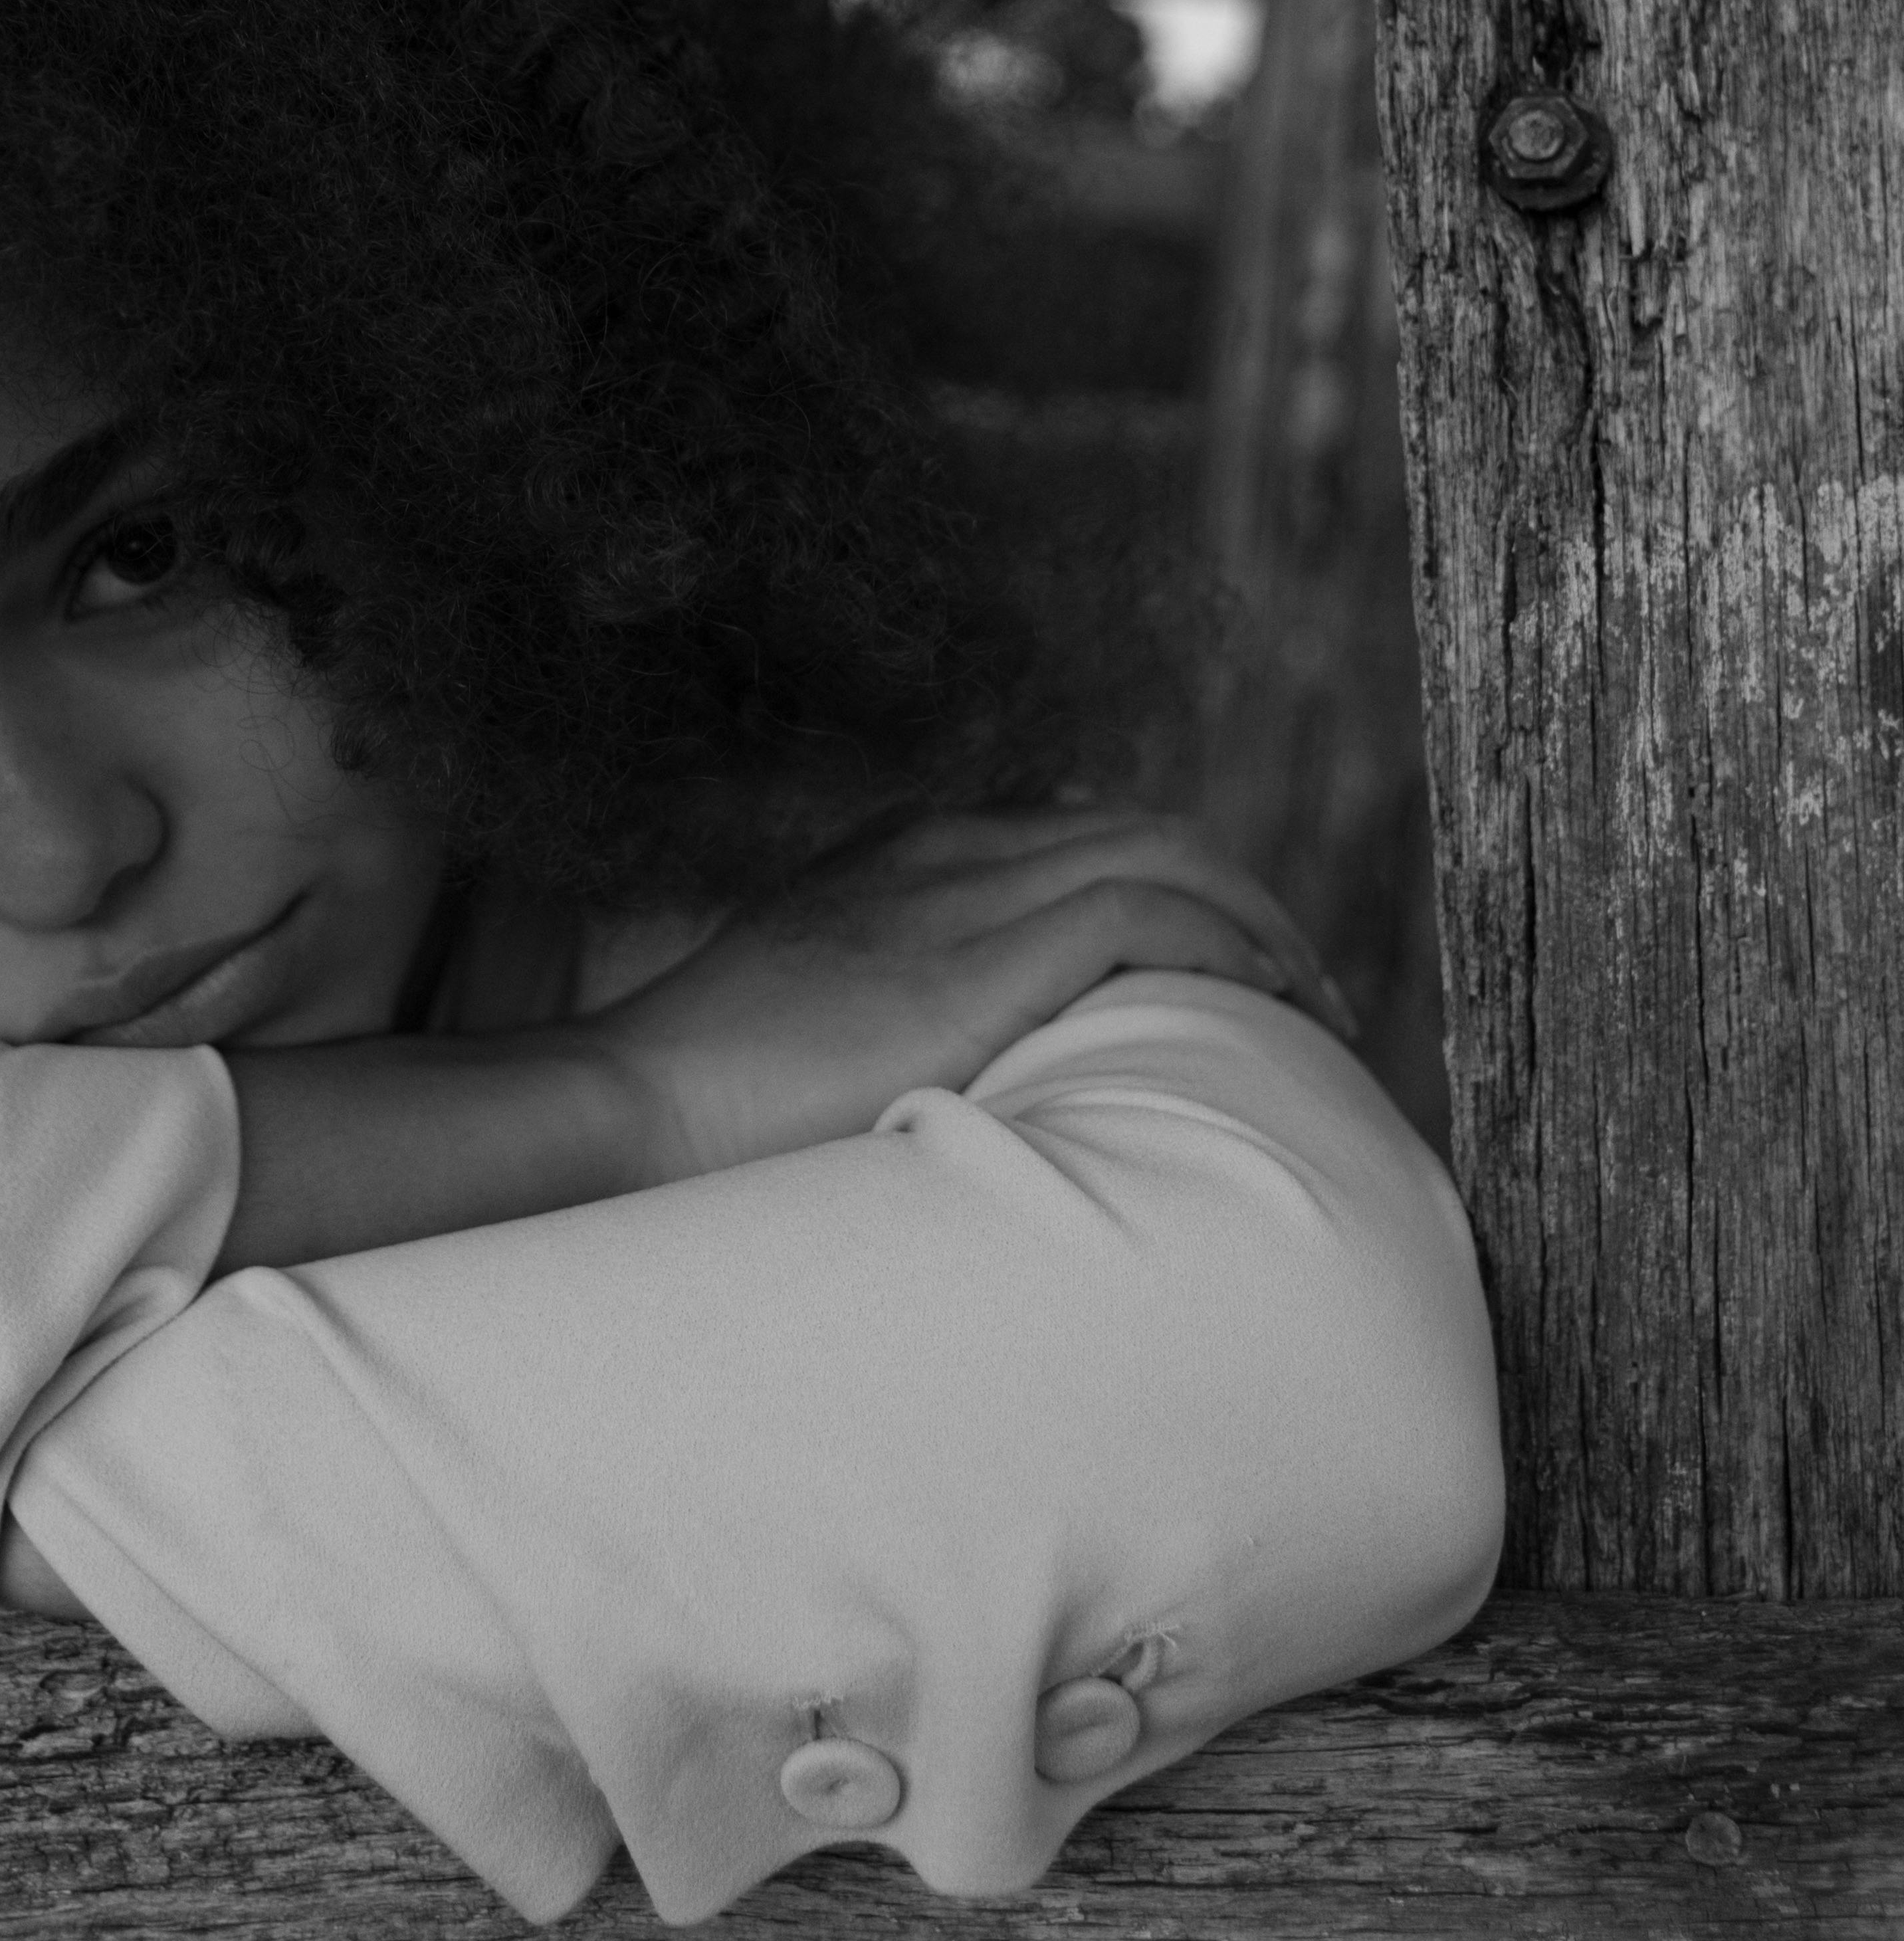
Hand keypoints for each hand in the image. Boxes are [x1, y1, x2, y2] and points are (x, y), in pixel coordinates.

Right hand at [600, 806, 1350, 1185]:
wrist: (631, 1107)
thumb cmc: (700, 1111)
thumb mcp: (805, 1033)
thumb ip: (886, 1025)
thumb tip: (961, 1091)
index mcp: (894, 857)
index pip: (1068, 832)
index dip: (1165, 889)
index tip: (1214, 971)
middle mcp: (936, 849)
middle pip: (1137, 828)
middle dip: (1236, 899)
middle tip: (1298, 996)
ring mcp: (957, 890)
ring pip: (1164, 851)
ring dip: (1257, 923)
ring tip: (1310, 1011)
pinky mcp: (981, 956)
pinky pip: (1147, 912)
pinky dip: (1226, 948)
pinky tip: (1266, 1008)